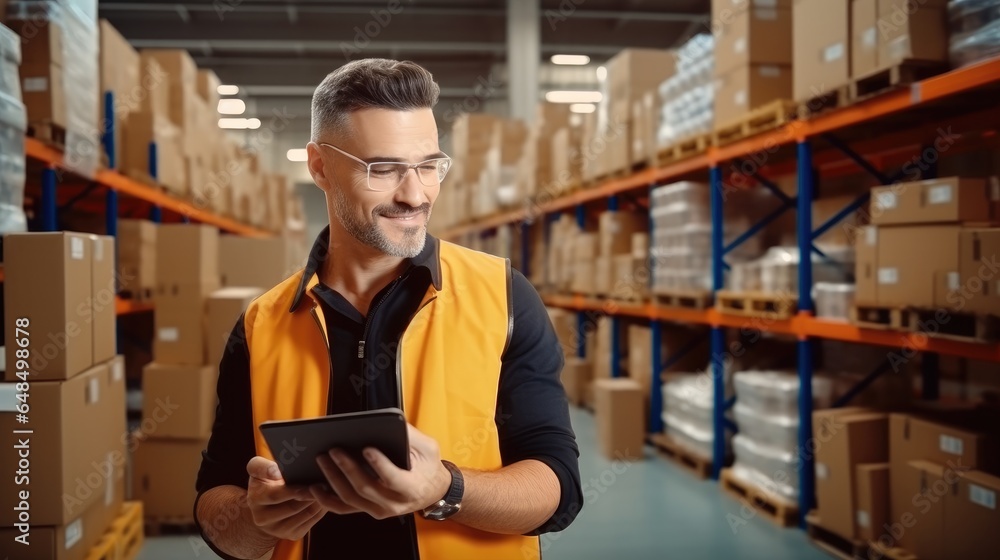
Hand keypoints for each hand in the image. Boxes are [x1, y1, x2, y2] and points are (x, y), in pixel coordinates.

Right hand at [246, 456, 326, 540]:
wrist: (266, 506)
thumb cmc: (265, 480)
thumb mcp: (258, 469)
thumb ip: (261, 467)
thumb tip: (276, 472)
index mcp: (255, 500)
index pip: (276, 495)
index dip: (294, 490)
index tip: (309, 483)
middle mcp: (263, 519)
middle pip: (293, 507)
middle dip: (310, 495)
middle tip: (325, 484)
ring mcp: (278, 530)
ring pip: (305, 514)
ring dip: (318, 502)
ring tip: (328, 489)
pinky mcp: (292, 534)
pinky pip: (311, 521)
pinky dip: (321, 509)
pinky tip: (326, 498)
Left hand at [310, 424, 451, 520]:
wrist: (431, 491)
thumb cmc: (428, 466)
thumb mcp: (428, 448)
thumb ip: (410, 435)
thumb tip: (390, 420)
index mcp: (412, 487)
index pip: (393, 478)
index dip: (379, 465)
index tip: (367, 448)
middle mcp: (394, 503)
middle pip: (366, 489)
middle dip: (347, 468)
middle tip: (334, 450)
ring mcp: (379, 510)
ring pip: (350, 499)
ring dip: (333, 480)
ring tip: (322, 460)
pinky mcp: (367, 510)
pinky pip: (343, 508)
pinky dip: (326, 499)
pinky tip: (315, 486)